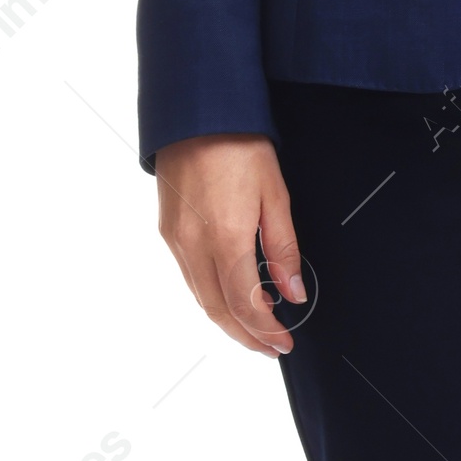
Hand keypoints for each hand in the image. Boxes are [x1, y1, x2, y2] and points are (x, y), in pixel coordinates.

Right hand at [155, 134, 304, 356]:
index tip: (284, 342)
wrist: (198, 112)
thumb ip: (283, 249)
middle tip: (271, 347)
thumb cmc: (240, 145)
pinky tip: (230, 295)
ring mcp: (176, 239)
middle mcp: (194, 245)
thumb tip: (293, 293)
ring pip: (200, 297)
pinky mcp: (167, 230)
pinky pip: (189, 276)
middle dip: (246, 336)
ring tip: (255, 328)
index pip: (245, 304)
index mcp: (226, 238)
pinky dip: (211, 296)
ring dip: (227, 320)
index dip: (265, 331)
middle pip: (218, 310)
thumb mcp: (276, 195)